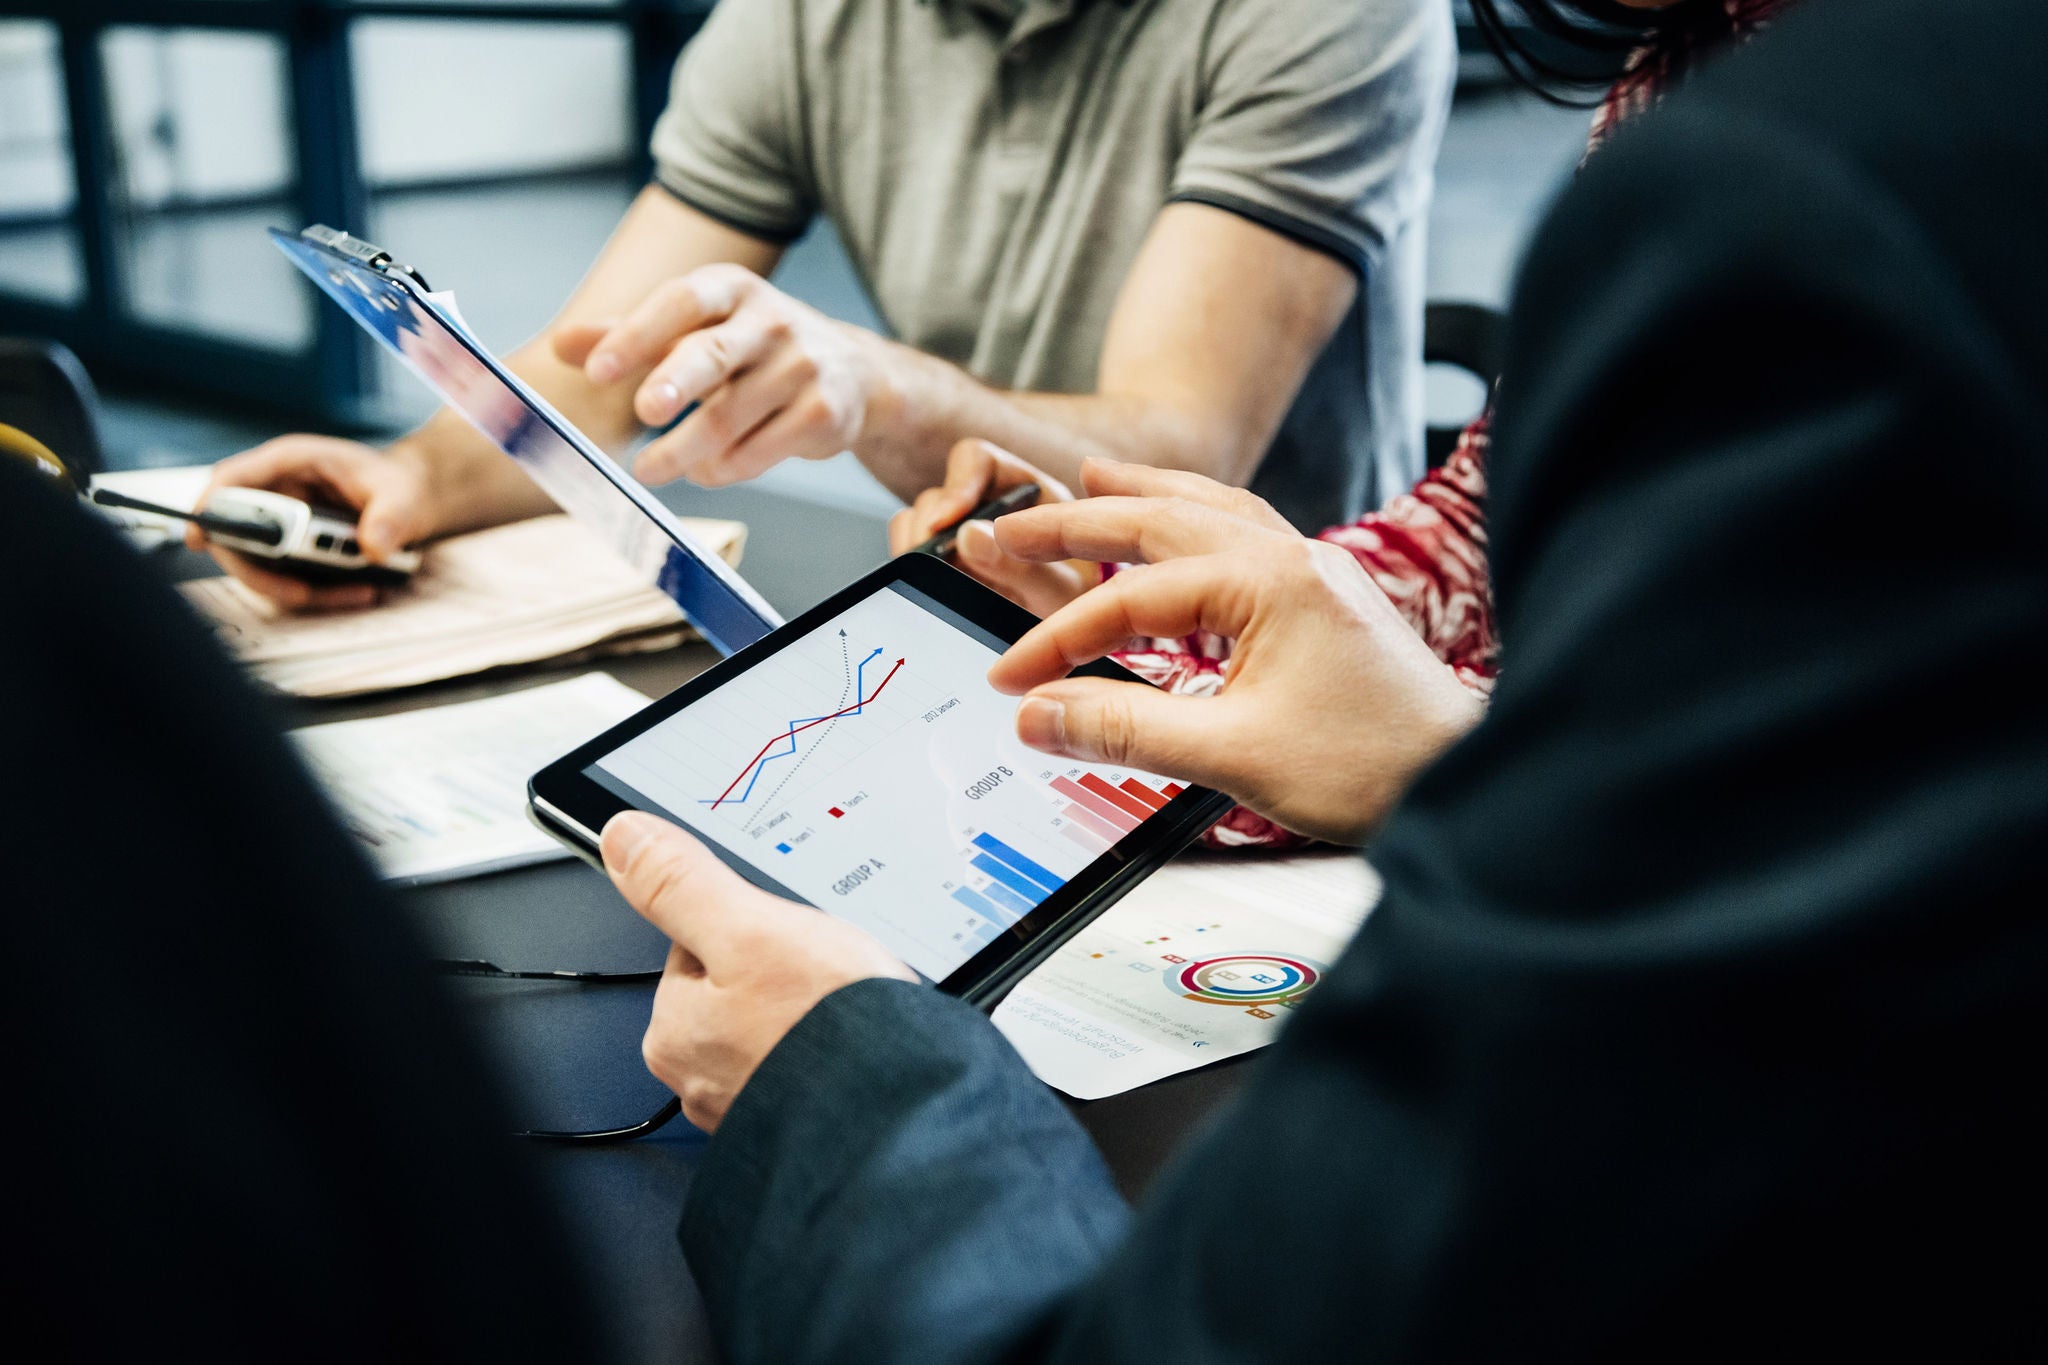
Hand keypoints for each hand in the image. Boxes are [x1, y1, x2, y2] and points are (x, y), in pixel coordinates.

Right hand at [186, 435, 435, 610]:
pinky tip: (358, 592)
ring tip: (355, 592)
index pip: (234, 479)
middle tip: (300, 593)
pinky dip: (317, 593)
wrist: (415, 500)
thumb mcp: (403, 496)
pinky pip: (287, 578)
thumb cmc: (400, 485)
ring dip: (295, 588)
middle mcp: (278, 492)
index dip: (208, 506)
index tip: (198, 537)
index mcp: (291, 462)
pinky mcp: (293, 552)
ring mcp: (281, 524)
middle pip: (235, 532)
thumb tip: (373, 547)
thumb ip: (391, 518)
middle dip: (259, 569)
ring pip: (260, 564)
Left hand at [555, 265, 892, 487]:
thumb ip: (631, 334)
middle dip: (675, 383)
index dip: (636, 334)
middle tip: (644, 411)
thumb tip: (562, 344)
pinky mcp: (822, 413)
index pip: (681, 302)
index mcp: (732, 289)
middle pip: (712, 354)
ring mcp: (802, 367)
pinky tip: (706, 469)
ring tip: (650, 469)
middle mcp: (771, 321)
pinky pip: (759, 452)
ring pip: (729, 418)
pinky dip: (722, 469)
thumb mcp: (697, 327)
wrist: (851, 374)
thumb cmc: (754, 348)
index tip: (595, 369)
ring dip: (682, 452)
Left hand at [603, 811, 915, 1131]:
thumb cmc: (827, 1032)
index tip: (783, 934)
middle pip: (739, 985)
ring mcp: (752, 1103)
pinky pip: (809, 1062)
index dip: (749, 925)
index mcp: (673, 1031)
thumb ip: (682, 884)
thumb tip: (624, 838)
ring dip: (812, 1012)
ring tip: (847, 1008)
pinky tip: (859, 1041)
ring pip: (778, 1023)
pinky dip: (833, 1049)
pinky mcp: (799, 1116)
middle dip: (784, 972)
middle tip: (824, 973)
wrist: (906, 1111)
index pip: (697, 944)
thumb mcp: (750, 929)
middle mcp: (700, 1078)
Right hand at [887, 440, 1084, 615]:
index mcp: (1025, 493)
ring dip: (917, 555)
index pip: (976, 461)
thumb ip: (1023, 567)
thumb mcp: (1063, 591)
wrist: (1074, 639)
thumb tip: (967, 536)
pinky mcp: (942, 564)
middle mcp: (987, 506)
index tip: (943, 524)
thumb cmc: (1080, 605)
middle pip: (936, 497)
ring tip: (938, 587)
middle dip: (927, 534)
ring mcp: (960, 535)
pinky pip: (909, 557)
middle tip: (929, 570)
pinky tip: (935, 596)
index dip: (955, 485)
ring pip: (914, 524)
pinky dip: (914, 573)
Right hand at [985, 496, 1482, 844]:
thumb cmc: (1373, 767)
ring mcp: (1315, 572)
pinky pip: (1247, 531)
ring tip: (1092, 475)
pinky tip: (1187, 524)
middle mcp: (1293, 559)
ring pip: (1212, 507)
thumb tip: (1038, 717)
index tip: (1009, 682)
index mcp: (1268, 582)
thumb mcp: (1234, 755)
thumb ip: (1125, 730)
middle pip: (1163, 517)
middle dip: (1079, 519)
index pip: (1131, 599)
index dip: (1057, 641)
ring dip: (1145, 493)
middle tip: (1009, 525)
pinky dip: (1198, 515)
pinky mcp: (1327, 598)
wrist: (1465, 778)